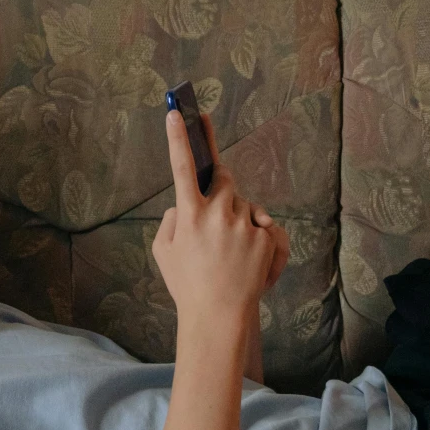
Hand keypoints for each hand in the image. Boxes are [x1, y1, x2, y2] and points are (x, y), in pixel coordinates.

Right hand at [151, 106, 284, 325]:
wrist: (219, 317)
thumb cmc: (188, 285)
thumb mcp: (163, 251)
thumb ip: (171, 219)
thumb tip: (184, 204)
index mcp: (189, 214)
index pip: (182, 166)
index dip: (178, 137)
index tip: (177, 112)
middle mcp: (218, 213)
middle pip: (225, 178)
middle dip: (222, 185)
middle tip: (218, 209)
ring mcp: (245, 225)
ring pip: (246, 204)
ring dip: (241, 219)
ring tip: (233, 253)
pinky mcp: (267, 238)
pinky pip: (266, 226)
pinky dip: (261, 239)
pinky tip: (251, 261)